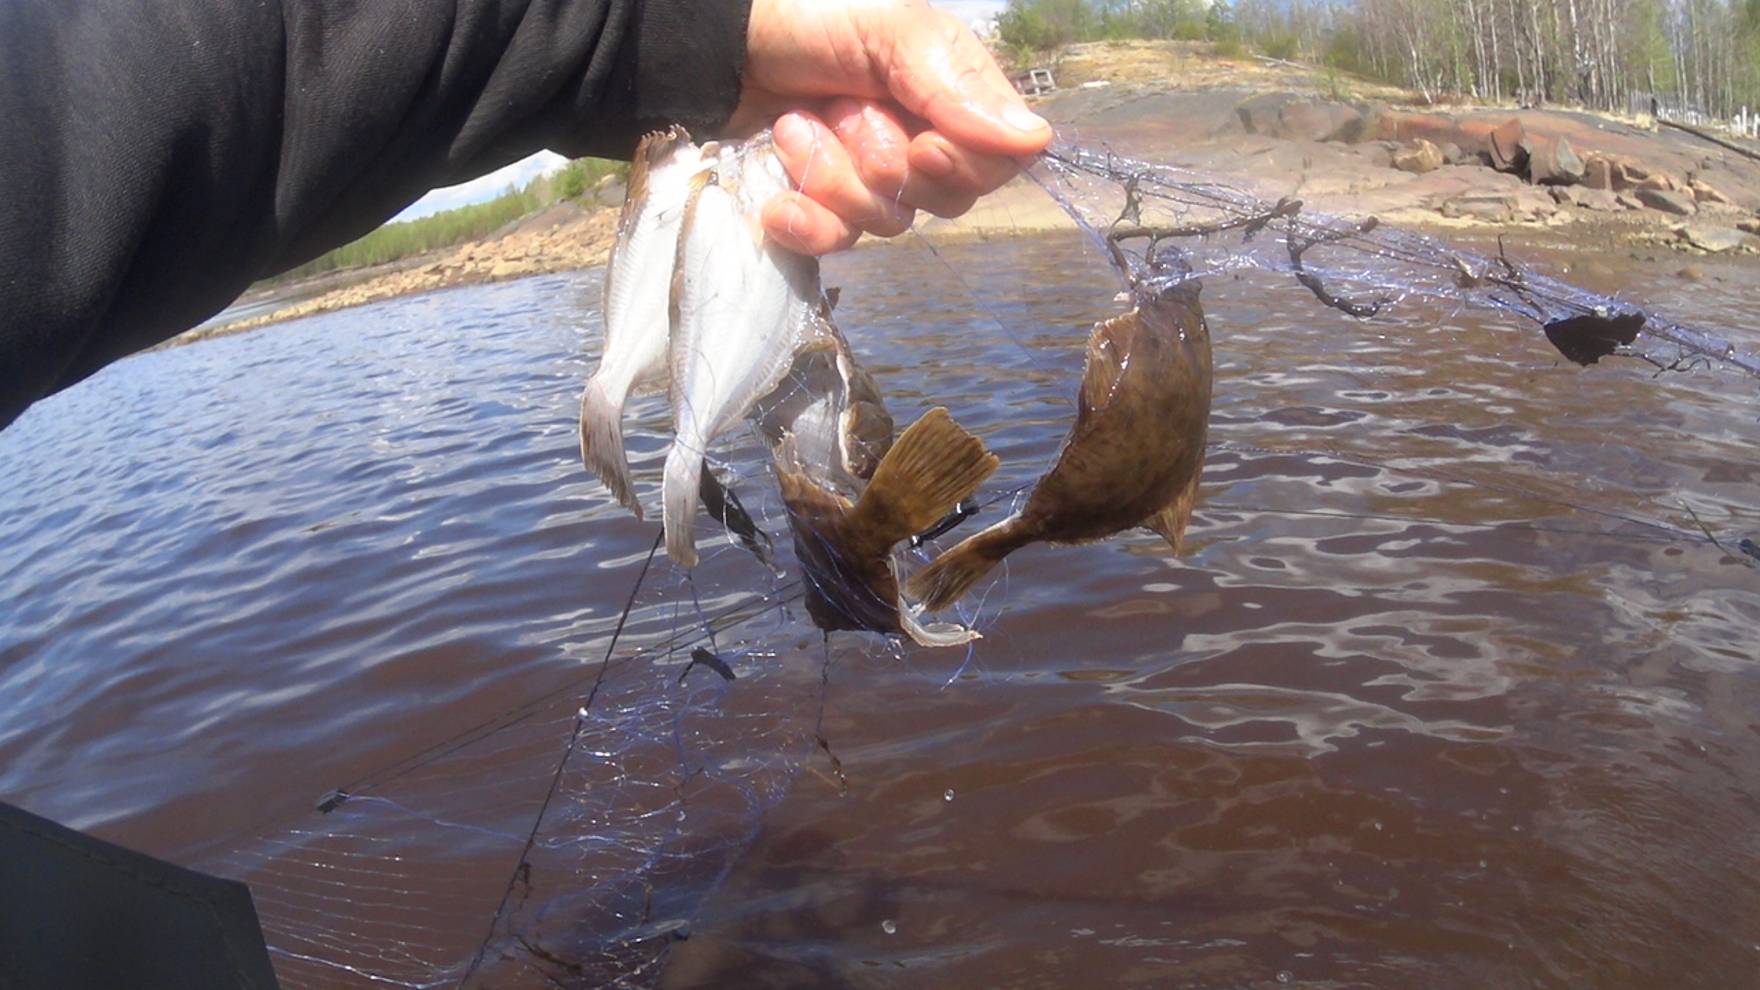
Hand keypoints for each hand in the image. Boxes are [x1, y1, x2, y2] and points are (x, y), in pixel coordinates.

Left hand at [735, 0, 1052, 253]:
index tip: (924, 145)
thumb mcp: (891, 30)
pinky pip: (838, 244)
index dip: (965, 166)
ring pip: (888, 223)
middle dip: (885, 161)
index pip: (999, 162)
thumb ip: (955, 84)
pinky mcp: (828, 209)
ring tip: (794, 126)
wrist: (726, 45)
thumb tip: (1032, 140)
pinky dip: (807, 224)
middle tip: (843, 109)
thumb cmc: (814, 20)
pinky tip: (780, 201)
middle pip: (946, 201)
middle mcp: (924, 145)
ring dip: (833, 175)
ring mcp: (876, 184)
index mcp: (955, 99)